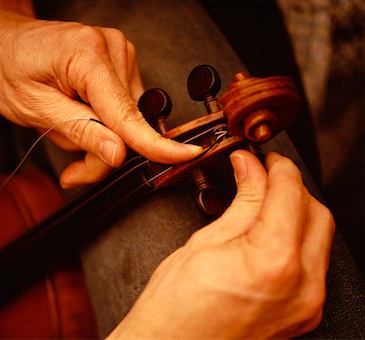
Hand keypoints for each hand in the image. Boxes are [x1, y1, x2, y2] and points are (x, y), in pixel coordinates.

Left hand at [0, 1, 201, 187]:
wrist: (0, 41)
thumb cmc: (7, 67)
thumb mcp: (36, 109)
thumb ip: (82, 131)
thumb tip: (119, 154)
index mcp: (88, 55)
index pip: (126, 112)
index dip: (154, 142)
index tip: (185, 155)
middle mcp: (112, 49)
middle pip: (126, 122)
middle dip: (101, 151)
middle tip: (73, 168)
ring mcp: (119, 55)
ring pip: (125, 119)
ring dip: (100, 137)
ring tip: (66, 127)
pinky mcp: (119, 64)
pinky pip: (122, 107)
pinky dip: (104, 123)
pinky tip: (79, 115)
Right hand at [109, 151, 334, 338]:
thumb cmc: (175, 308)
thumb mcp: (205, 242)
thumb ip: (241, 202)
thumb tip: (250, 169)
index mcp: (273, 261)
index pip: (289, 192)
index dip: (276, 166)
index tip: (261, 158)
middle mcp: (301, 286)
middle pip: (315, 212)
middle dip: (291, 186)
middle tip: (262, 174)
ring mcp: (306, 304)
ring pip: (320, 237)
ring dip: (296, 211)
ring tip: (264, 200)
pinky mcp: (303, 314)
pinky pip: (313, 263)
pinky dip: (296, 239)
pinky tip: (271, 230)